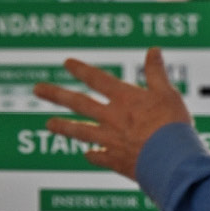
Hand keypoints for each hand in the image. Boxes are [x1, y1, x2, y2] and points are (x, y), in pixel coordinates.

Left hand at [33, 47, 192, 179]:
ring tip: (48, 124)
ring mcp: (110, 140)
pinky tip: (87, 154)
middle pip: (79, 103)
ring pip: (81, 131)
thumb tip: (153, 50)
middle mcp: (111, 117)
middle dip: (57, 95)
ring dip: (64, 127)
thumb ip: (156, 73)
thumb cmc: (172, 124)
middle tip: (37, 89)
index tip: (66, 63)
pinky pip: (99, 157)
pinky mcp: (116, 160)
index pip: (98, 79)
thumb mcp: (168, 93)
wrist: (170, 160)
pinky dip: (92, 155)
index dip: (82, 70)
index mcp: (124, 98)